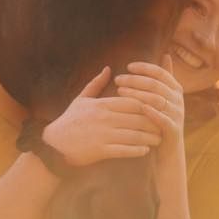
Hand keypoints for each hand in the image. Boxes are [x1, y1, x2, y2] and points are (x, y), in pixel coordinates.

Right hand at [42, 67, 160, 166]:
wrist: (53, 145)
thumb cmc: (69, 121)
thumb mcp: (81, 99)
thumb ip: (96, 84)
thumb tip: (108, 68)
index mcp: (102, 105)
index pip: (131, 101)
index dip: (148, 103)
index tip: (159, 106)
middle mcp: (104, 118)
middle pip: (136, 118)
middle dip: (153, 121)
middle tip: (165, 124)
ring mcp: (102, 135)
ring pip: (133, 134)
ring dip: (149, 137)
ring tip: (159, 139)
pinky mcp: (100, 150)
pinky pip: (123, 150)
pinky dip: (136, 150)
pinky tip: (145, 150)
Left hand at [114, 55, 184, 162]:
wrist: (169, 150)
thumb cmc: (161, 120)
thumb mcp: (165, 97)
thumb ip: (164, 78)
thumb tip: (167, 54)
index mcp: (176, 89)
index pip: (160, 73)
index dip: (144, 68)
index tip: (128, 66)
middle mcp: (178, 100)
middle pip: (156, 84)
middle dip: (135, 80)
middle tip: (118, 79)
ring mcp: (177, 115)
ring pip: (157, 99)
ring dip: (137, 94)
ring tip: (120, 91)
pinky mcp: (174, 129)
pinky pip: (162, 119)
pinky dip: (150, 112)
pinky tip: (137, 108)